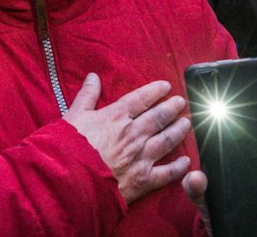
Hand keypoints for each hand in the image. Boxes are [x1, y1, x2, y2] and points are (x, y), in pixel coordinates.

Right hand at [64, 73, 192, 204]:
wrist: (70, 180)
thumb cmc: (68, 147)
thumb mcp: (74, 115)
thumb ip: (86, 96)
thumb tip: (93, 77)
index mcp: (116, 117)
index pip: (141, 99)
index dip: (155, 91)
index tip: (166, 86)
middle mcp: (133, 134)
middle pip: (159, 117)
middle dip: (172, 108)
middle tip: (181, 102)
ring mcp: (140, 157)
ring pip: (167, 140)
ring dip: (179, 131)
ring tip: (187, 124)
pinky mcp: (143, 180)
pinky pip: (166, 173)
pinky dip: (178, 167)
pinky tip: (186, 162)